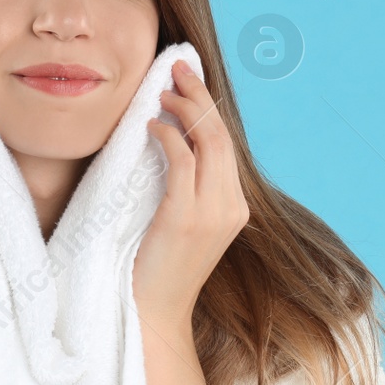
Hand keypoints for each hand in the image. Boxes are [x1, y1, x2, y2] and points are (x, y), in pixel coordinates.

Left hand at [133, 59, 249, 326]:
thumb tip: (172, 146)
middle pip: (221, 135)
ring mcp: (212, 213)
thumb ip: (186, 190)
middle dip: (199, 96)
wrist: (153, 316)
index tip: (188, 80)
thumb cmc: (156, 270)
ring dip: (183, 110)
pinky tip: (150, 127)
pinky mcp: (185, 219)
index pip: (226, 143)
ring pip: (208, 142)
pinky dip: (168, 136)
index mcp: (234, 206)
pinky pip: (181, 161)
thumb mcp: (180, 224)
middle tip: (176, 68)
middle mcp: (230, 206)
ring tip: (161, 92)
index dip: (208, 107)